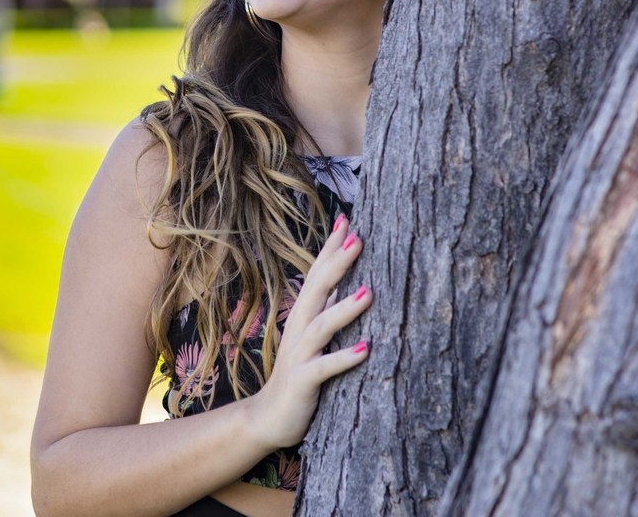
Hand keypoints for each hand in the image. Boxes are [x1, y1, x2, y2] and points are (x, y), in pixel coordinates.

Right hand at [248, 213, 371, 449]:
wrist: (268, 417)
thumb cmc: (298, 376)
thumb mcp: (313, 339)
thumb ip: (325, 312)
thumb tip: (347, 286)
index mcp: (303, 316)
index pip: (316, 274)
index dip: (330, 248)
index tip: (347, 220)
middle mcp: (298, 329)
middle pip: (315, 290)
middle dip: (336, 264)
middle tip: (358, 239)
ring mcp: (299, 354)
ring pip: (321, 326)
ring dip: (344, 309)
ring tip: (369, 293)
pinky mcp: (303, 381)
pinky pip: (323, 368)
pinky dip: (342, 358)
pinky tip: (365, 351)